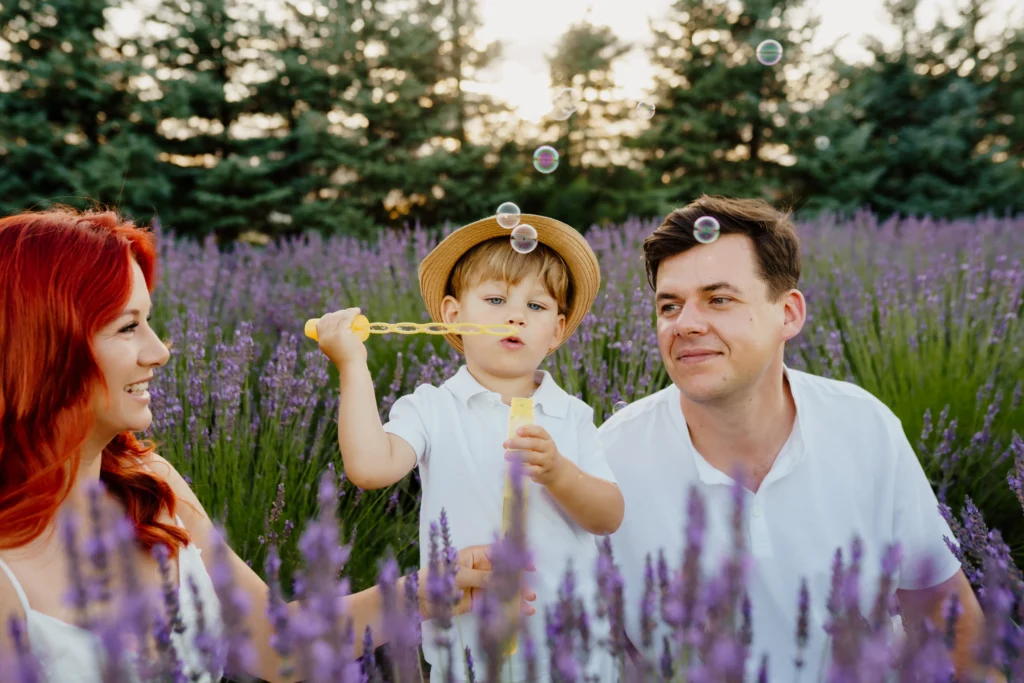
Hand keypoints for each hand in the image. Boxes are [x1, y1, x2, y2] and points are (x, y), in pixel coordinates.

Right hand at [314, 307, 366, 368]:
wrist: (353, 367)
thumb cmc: (349, 362)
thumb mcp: (338, 351)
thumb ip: (337, 344)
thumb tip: (345, 336)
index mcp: (322, 342)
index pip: (321, 324)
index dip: (328, 317)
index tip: (338, 315)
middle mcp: (325, 338)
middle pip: (329, 319)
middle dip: (338, 313)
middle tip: (348, 313)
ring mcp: (333, 335)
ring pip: (338, 318)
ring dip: (346, 312)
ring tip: (354, 312)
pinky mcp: (341, 333)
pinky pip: (346, 318)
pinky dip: (352, 313)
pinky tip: (357, 311)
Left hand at [416, 544, 536, 618]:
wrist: (418, 600)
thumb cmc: (435, 578)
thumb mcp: (459, 575)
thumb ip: (482, 577)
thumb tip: (503, 579)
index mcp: (475, 555)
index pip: (499, 554)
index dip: (515, 559)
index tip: (529, 567)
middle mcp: (480, 569)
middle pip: (504, 574)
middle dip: (518, 583)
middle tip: (530, 592)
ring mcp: (479, 585)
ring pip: (502, 590)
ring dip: (516, 597)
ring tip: (530, 605)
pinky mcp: (477, 601)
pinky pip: (494, 603)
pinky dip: (507, 608)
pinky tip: (519, 613)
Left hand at [503, 424, 571, 487]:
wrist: (557, 470)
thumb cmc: (543, 454)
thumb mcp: (540, 444)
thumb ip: (527, 440)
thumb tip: (507, 442)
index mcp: (547, 438)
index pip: (539, 431)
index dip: (528, 430)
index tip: (517, 431)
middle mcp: (548, 448)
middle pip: (534, 443)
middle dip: (519, 443)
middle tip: (507, 443)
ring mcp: (546, 460)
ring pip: (532, 457)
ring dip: (518, 456)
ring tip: (507, 455)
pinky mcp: (543, 472)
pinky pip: (533, 470)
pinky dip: (524, 469)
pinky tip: (515, 467)